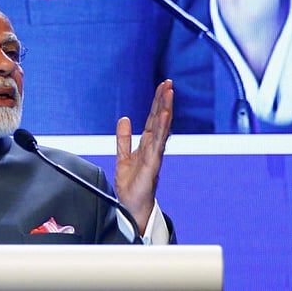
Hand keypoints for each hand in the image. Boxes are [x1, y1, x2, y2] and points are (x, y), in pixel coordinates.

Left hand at [115, 80, 173, 233]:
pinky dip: (162, 130)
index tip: (163, 86)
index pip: (154, 119)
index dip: (158, 102)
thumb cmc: (132, 186)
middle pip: (160, 120)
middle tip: (169, 83)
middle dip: (164, 101)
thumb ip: (124, 138)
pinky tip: (164, 117)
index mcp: (148, 144)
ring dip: (165, 110)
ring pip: (162, 129)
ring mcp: (155, 155)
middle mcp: (154, 148)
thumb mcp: (123, 156)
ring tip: (169, 94)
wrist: (132, 207)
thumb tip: (124, 119)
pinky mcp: (152, 165)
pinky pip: (158, 144)